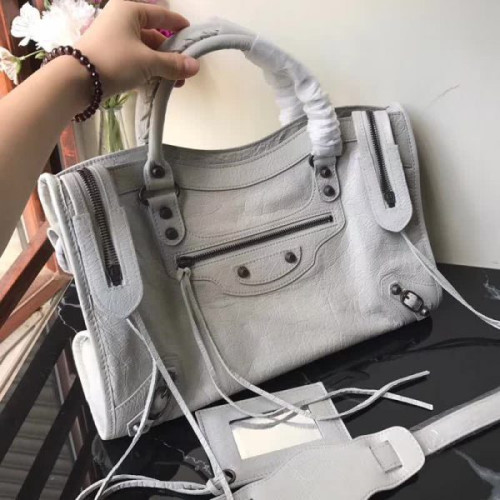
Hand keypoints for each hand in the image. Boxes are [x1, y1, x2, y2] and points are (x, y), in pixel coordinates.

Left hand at [76, 0, 199, 96]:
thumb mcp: (148, 62)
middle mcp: (121, 20)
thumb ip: (173, 64)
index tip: (193, 36)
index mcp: (130, 11)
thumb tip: (196, 66)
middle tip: (185, 69)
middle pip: (154, 35)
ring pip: (145, 51)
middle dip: (171, 54)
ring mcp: (114, 39)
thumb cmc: (115, 61)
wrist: (77, 80)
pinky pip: (135, 60)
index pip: (162, 15)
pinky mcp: (109, 57)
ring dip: (161, 66)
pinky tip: (158, 85)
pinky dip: (148, 71)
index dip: (179, 26)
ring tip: (175, 82)